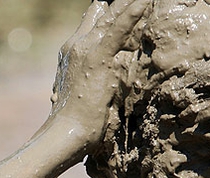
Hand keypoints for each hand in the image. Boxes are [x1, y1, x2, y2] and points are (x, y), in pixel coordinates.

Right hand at [48, 0, 149, 147]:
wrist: (65, 132)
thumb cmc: (76, 121)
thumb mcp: (83, 93)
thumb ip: (93, 78)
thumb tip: (107, 78)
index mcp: (73, 52)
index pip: (93, 20)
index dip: (109, 11)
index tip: (125, 4)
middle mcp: (76, 44)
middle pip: (102, 12)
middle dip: (120, 3)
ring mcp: (85, 49)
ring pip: (111, 15)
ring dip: (128, 2)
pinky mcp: (98, 57)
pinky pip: (118, 28)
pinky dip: (132, 12)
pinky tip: (144, 0)